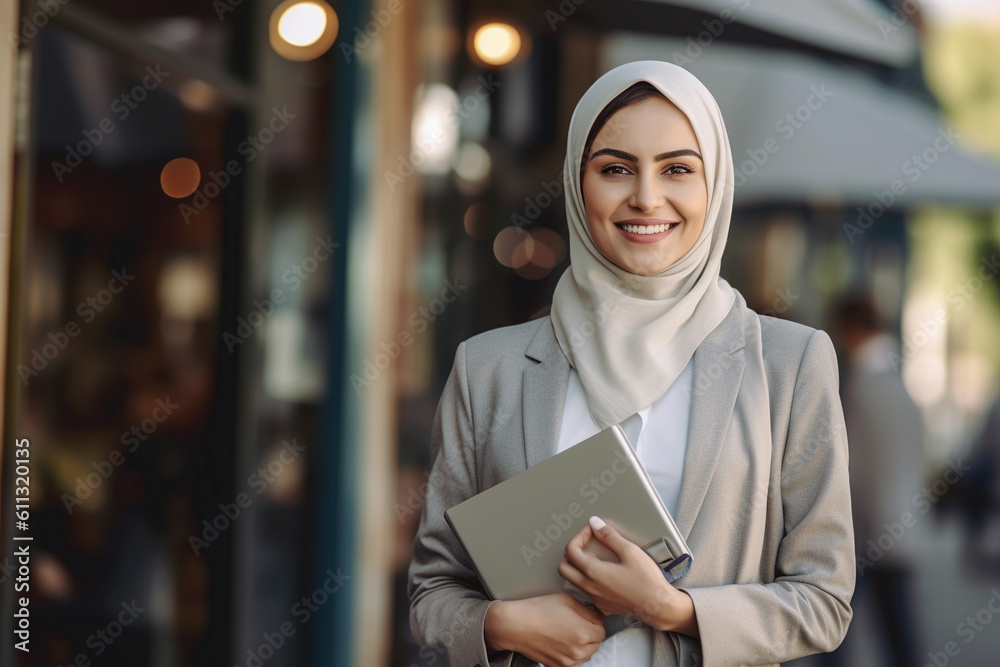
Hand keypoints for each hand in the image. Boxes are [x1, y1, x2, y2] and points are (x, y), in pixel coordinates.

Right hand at [484, 592, 604, 665]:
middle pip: (596, 644)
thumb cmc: (538, 610)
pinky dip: (571, 653)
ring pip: (586, 654)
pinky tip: (560, 641)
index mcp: (583, 633)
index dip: (595, 622)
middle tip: (576, 623)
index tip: (587, 617)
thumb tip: (597, 616)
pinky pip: (573, 661)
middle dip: (590, 634)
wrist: (516, 625)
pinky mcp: (557, 666)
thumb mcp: (567, 600)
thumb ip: (588, 610)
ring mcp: (568, 661)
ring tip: (567, 632)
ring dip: (582, 645)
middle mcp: (578, 650)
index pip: (602, 631)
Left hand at [557, 516, 698, 636]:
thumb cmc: (647, 581)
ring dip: (577, 567)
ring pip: (572, 581)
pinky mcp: (602, 606)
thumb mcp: (630, 551)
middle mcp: (590, 587)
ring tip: (595, 558)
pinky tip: (602, 574)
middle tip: (586, 545)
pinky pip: (585, 591)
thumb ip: (609, 536)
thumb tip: (595, 524)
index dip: (579, 536)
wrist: (658, 606)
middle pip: (564, 568)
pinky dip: (587, 580)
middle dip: (571, 552)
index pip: (571, 551)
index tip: (591, 532)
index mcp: (594, 572)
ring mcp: (595, 599)